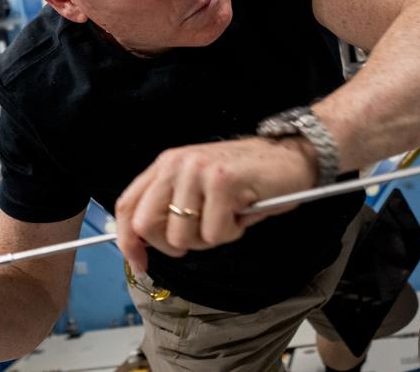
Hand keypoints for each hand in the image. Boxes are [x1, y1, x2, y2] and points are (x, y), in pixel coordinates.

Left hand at [114, 137, 315, 273]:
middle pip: (148, 227)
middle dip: (174, 245)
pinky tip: (243, 211)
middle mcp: (176, 164)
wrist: (291, 156)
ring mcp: (198, 171)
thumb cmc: (246, 178)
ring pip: (182, 236)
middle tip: (204, 234)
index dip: (128, 241)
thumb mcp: (198, 186)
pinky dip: (232, 232)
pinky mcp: (222, 182)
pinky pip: (214, 234)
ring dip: (210, 238)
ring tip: (228, 215)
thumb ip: (171, 206)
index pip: (128, 206)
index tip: (140, 264)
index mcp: (166, 164)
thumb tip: (145, 245)